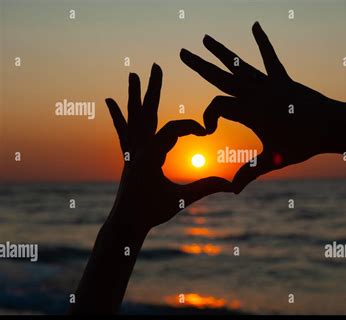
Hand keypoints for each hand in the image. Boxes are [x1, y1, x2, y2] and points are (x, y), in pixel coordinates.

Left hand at [105, 64, 231, 233]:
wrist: (125, 224)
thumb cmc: (152, 213)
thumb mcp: (181, 199)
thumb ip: (206, 188)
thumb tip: (232, 185)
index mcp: (150, 156)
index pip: (172, 130)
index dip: (191, 126)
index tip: (206, 132)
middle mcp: (137, 148)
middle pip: (147, 112)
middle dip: (153, 89)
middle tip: (154, 66)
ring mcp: (130, 150)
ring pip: (134, 117)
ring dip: (135, 96)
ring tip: (133, 74)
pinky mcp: (127, 155)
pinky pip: (123, 130)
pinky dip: (119, 115)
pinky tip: (110, 101)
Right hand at [180, 22, 341, 192]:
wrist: (332, 126)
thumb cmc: (303, 144)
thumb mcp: (274, 160)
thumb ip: (250, 172)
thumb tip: (233, 190)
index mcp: (251, 112)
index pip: (217, 106)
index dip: (207, 116)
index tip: (207, 131)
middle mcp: (256, 93)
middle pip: (221, 77)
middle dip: (199, 66)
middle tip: (181, 52)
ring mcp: (269, 83)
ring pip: (239, 65)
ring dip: (221, 51)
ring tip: (204, 38)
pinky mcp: (282, 79)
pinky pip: (269, 58)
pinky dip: (262, 42)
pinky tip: (255, 25)